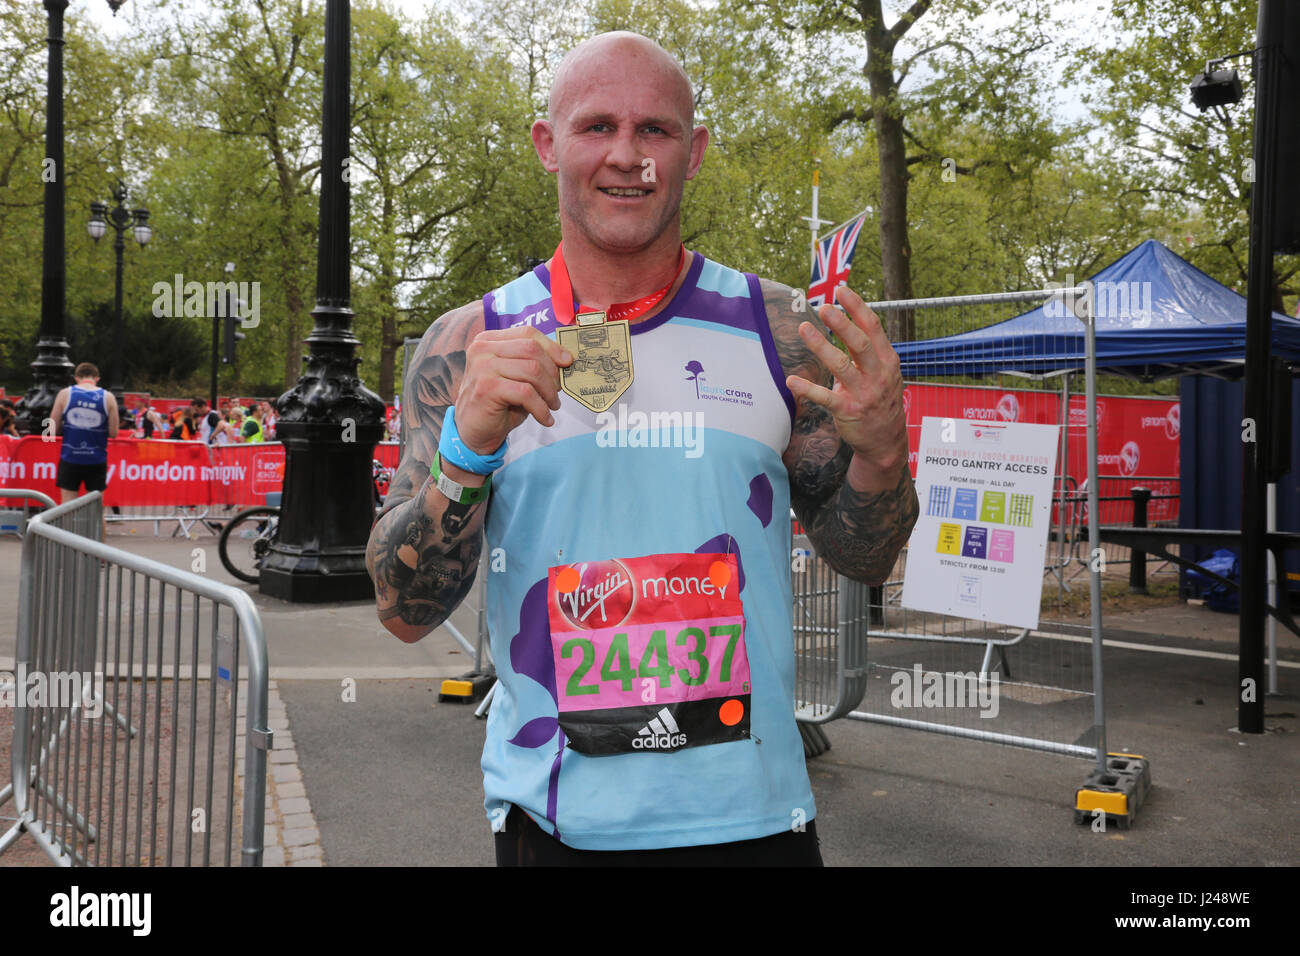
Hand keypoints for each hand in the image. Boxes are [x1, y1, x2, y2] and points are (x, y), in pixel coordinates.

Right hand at [453, 326, 574, 454]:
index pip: (528, 333)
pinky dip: (541, 408)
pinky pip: (526, 393)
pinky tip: (545, 418)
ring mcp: (482, 367)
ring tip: (552, 405)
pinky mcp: (487, 388)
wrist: (473, 431)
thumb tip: (565, 359)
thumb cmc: (498, 403)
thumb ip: (533, 363)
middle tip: (558, 391)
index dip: (552, 347)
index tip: (567, 362)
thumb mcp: (516, 377)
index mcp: (489, 340)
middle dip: (552, 372)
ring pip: (532, 370)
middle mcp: (482, 349)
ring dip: (549, 391)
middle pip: (532, 349)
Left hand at [785, 284, 907, 473]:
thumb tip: (847, 319)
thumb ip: (868, 350)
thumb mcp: (883, 372)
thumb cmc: (880, 399)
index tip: (841, 290)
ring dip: (821, 347)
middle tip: (823, 307)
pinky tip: (791, 381)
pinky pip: (826, 398)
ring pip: (841, 366)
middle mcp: (878, 374)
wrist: (886, 440)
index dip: (857, 307)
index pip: (873, 327)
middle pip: (859, 343)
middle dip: (842, 323)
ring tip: (803, 329)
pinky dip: (807, 389)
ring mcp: (864, 394)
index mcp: (887, 360)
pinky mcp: (848, 411)